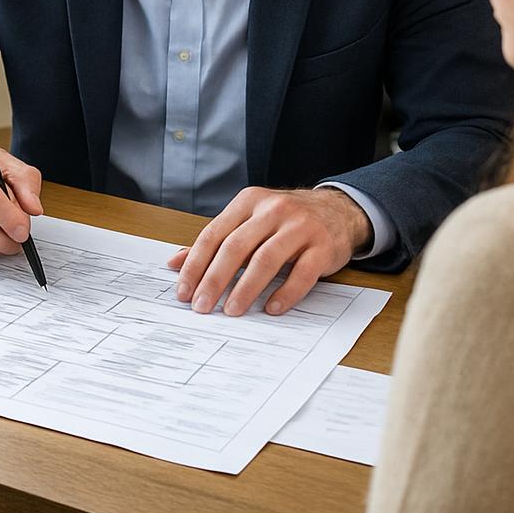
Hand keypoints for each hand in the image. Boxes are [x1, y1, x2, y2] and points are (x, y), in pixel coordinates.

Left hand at [168, 188, 371, 316]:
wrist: (338, 210)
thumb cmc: (285, 220)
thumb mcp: (249, 221)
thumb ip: (215, 241)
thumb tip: (175, 263)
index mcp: (248, 201)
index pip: (214, 233)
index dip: (195, 264)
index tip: (183, 291)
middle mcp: (273, 210)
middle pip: (236, 246)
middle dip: (214, 279)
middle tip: (201, 306)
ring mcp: (300, 227)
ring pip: (266, 259)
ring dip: (245, 288)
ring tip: (231, 310)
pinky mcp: (323, 246)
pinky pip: (301, 273)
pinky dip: (285, 293)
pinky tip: (271, 309)